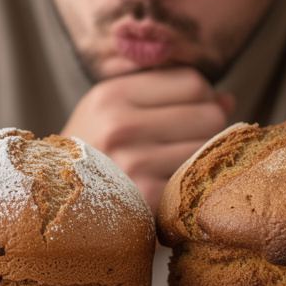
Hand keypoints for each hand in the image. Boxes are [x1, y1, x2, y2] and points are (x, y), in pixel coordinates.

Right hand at [62, 68, 233, 208]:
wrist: (57, 202)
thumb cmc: (93, 151)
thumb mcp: (112, 110)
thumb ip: (167, 96)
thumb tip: (228, 100)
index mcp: (111, 95)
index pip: (193, 82)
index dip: (199, 98)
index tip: (186, 115)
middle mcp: (120, 126)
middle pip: (210, 114)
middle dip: (204, 129)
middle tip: (183, 145)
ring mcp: (133, 164)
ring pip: (210, 149)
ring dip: (200, 159)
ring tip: (173, 167)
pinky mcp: (147, 199)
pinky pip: (199, 181)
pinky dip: (191, 185)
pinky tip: (171, 189)